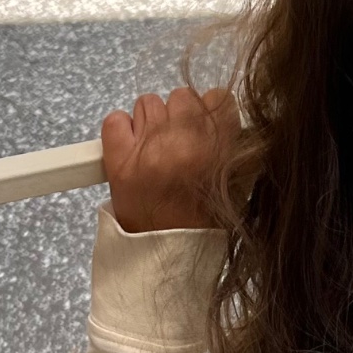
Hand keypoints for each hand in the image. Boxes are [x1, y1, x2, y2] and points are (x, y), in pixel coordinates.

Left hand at [101, 87, 239, 233]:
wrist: (167, 255)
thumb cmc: (203, 223)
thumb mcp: (236, 185)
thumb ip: (234, 147)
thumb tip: (223, 118)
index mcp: (218, 149)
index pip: (217, 99)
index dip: (210, 112)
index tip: (205, 129)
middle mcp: (184, 143)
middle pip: (182, 97)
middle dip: (179, 117)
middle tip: (178, 145)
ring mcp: (148, 148)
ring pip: (148, 103)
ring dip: (151, 122)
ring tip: (155, 151)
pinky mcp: (118, 157)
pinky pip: (116, 119)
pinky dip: (121, 130)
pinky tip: (131, 150)